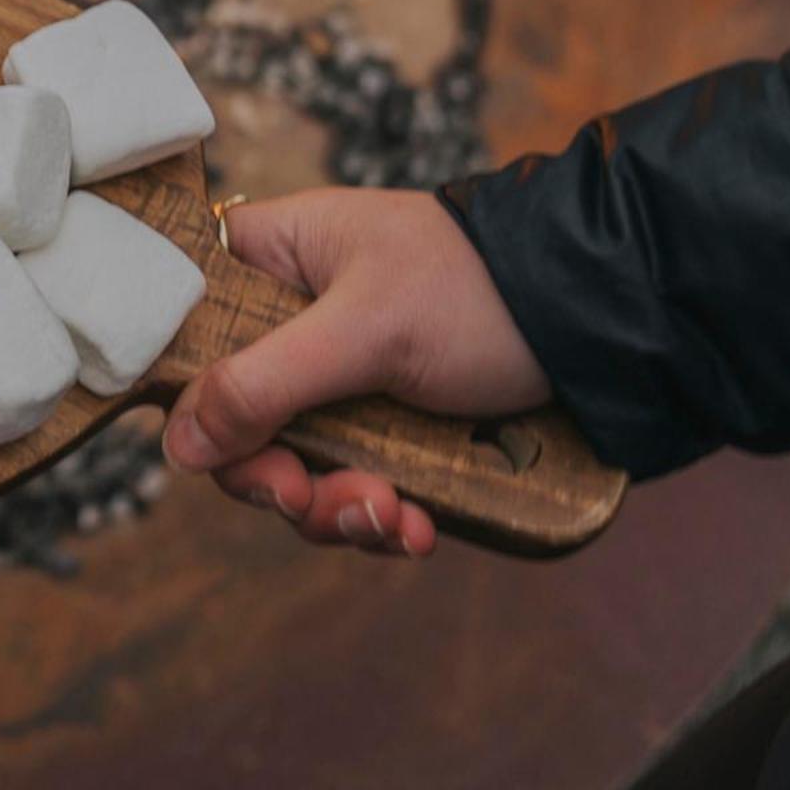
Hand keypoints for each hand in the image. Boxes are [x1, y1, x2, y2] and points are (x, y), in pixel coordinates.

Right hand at [158, 187, 550, 557]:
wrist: (611, 324)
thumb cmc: (482, 289)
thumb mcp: (366, 331)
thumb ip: (263, 385)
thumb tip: (178, 445)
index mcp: (270, 258)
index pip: (181, 322)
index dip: (186, 394)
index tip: (219, 445)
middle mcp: (292, 317)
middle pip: (232, 415)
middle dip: (275, 476)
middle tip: (307, 498)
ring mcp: (339, 378)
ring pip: (292, 464)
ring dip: (333, 509)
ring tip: (389, 519)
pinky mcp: (387, 429)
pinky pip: (350, 486)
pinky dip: (377, 518)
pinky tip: (415, 530)